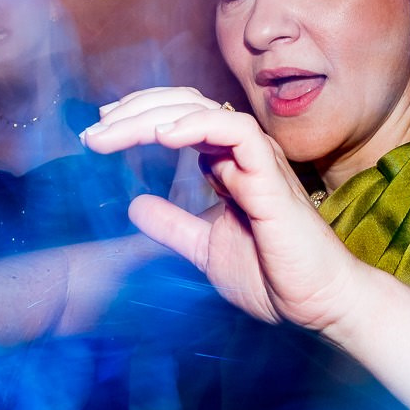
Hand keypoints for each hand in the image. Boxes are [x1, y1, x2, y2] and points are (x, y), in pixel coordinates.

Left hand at [81, 88, 366, 333]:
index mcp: (229, 164)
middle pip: (184, 107)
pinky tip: (163, 136)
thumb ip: (174, 225)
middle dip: (133, 113)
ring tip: (113, 132)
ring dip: (153, 116)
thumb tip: (135, 206)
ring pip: (203, 110)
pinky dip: (198, 125)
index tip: (101, 128)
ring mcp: (259, 160)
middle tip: (92, 133)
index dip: (140, 115)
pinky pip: (236, 131)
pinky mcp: (271, 176)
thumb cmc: (273, 276)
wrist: (317, 303)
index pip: (180, 118)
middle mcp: (243, 153)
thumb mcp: (205, 249)